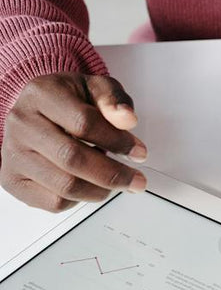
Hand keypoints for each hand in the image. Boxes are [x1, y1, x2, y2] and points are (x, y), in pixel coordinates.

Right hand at [1, 72, 146, 212]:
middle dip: (113, 174)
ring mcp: (14, 154)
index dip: (117, 141)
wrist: (36, 109)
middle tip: (135, 180)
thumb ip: (114, 100)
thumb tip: (127, 120)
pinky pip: (53, 202)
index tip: (138, 152)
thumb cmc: (67, 99)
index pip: (84, 123)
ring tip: (115, 183)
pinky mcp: (13, 180)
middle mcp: (22, 124)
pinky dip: (79, 200)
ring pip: (64, 186)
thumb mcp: (94, 88)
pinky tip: (88, 186)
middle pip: (72, 159)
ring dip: (99, 190)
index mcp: (41, 95)